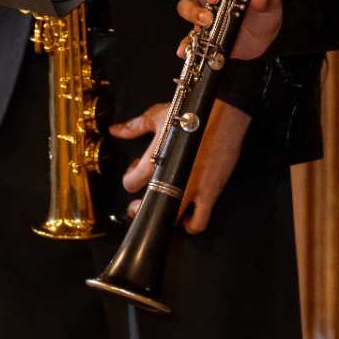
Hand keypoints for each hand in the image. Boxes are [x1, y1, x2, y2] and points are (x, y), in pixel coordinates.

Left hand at [111, 99, 251, 232]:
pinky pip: (198, 222)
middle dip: (139, 208)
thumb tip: (116, 130)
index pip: (130, 183)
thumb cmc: (191, 113)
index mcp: (154, 161)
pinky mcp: (209, 193)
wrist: (223, 113)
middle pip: (146, 208)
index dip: (130, 178)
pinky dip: (191, 225)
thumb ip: (134, 127)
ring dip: (165, 219)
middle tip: (140, 202)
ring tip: (165, 208)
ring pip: (171, 220)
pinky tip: (188, 216)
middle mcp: (170, 179)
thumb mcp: (158, 116)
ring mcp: (190, 189)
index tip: (137, 171)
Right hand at [178, 0, 282, 60]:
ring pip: (186, 4)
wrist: (265, 38)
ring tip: (207, 20)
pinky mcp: (201, 33)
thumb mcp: (270, 4)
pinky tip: (187, 48)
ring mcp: (203, 11)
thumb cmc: (263, 13)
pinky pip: (188, 37)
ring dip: (193, 11)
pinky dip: (186, 43)